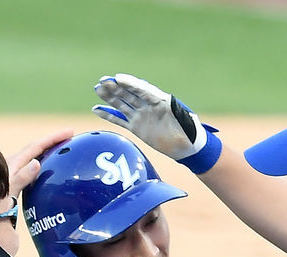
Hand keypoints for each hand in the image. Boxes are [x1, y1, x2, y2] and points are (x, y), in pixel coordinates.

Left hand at [6, 128, 74, 196]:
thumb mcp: (8, 189)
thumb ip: (21, 177)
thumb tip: (37, 163)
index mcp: (14, 163)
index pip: (37, 146)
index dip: (53, 138)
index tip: (69, 132)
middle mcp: (15, 165)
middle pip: (37, 149)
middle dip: (53, 142)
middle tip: (70, 138)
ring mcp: (15, 173)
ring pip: (35, 158)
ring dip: (49, 152)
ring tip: (63, 151)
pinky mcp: (16, 182)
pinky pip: (33, 169)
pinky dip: (44, 165)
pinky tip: (50, 171)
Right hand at [93, 74, 217, 169]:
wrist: (188, 147)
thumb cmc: (190, 131)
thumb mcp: (186, 119)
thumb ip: (178, 111)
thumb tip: (172, 102)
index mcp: (159, 100)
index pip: (142, 89)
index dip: (130, 83)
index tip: (118, 79)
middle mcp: (148, 106)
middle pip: (129, 94)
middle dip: (115, 87)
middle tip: (102, 81)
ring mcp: (141, 116)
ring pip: (122, 104)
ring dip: (109, 97)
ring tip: (97, 88)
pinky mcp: (137, 128)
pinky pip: (120, 121)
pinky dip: (108, 115)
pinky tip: (96, 109)